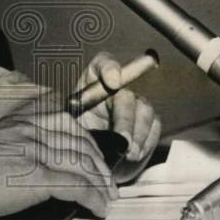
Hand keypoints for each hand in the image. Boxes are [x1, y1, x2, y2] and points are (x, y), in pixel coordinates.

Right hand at [0, 111, 118, 219]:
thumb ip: (12, 151)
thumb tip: (29, 173)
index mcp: (18, 122)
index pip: (66, 124)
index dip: (86, 143)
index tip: (93, 160)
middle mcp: (29, 131)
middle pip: (78, 143)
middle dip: (98, 165)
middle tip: (107, 184)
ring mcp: (32, 151)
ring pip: (80, 163)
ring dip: (100, 183)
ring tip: (106, 198)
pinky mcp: (31, 176)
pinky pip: (74, 185)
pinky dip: (92, 197)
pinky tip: (97, 207)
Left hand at [77, 52, 161, 183]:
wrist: (88, 151)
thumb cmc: (73, 131)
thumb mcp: (65, 122)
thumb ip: (72, 119)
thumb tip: (81, 127)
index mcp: (92, 79)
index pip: (103, 64)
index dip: (109, 68)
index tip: (112, 81)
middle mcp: (116, 86)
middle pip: (126, 95)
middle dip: (126, 119)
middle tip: (123, 140)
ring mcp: (134, 102)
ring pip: (144, 111)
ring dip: (139, 135)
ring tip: (129, 154)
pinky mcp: (147, 120)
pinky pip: (154, 126)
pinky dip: (147, 142)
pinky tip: (135, 155)